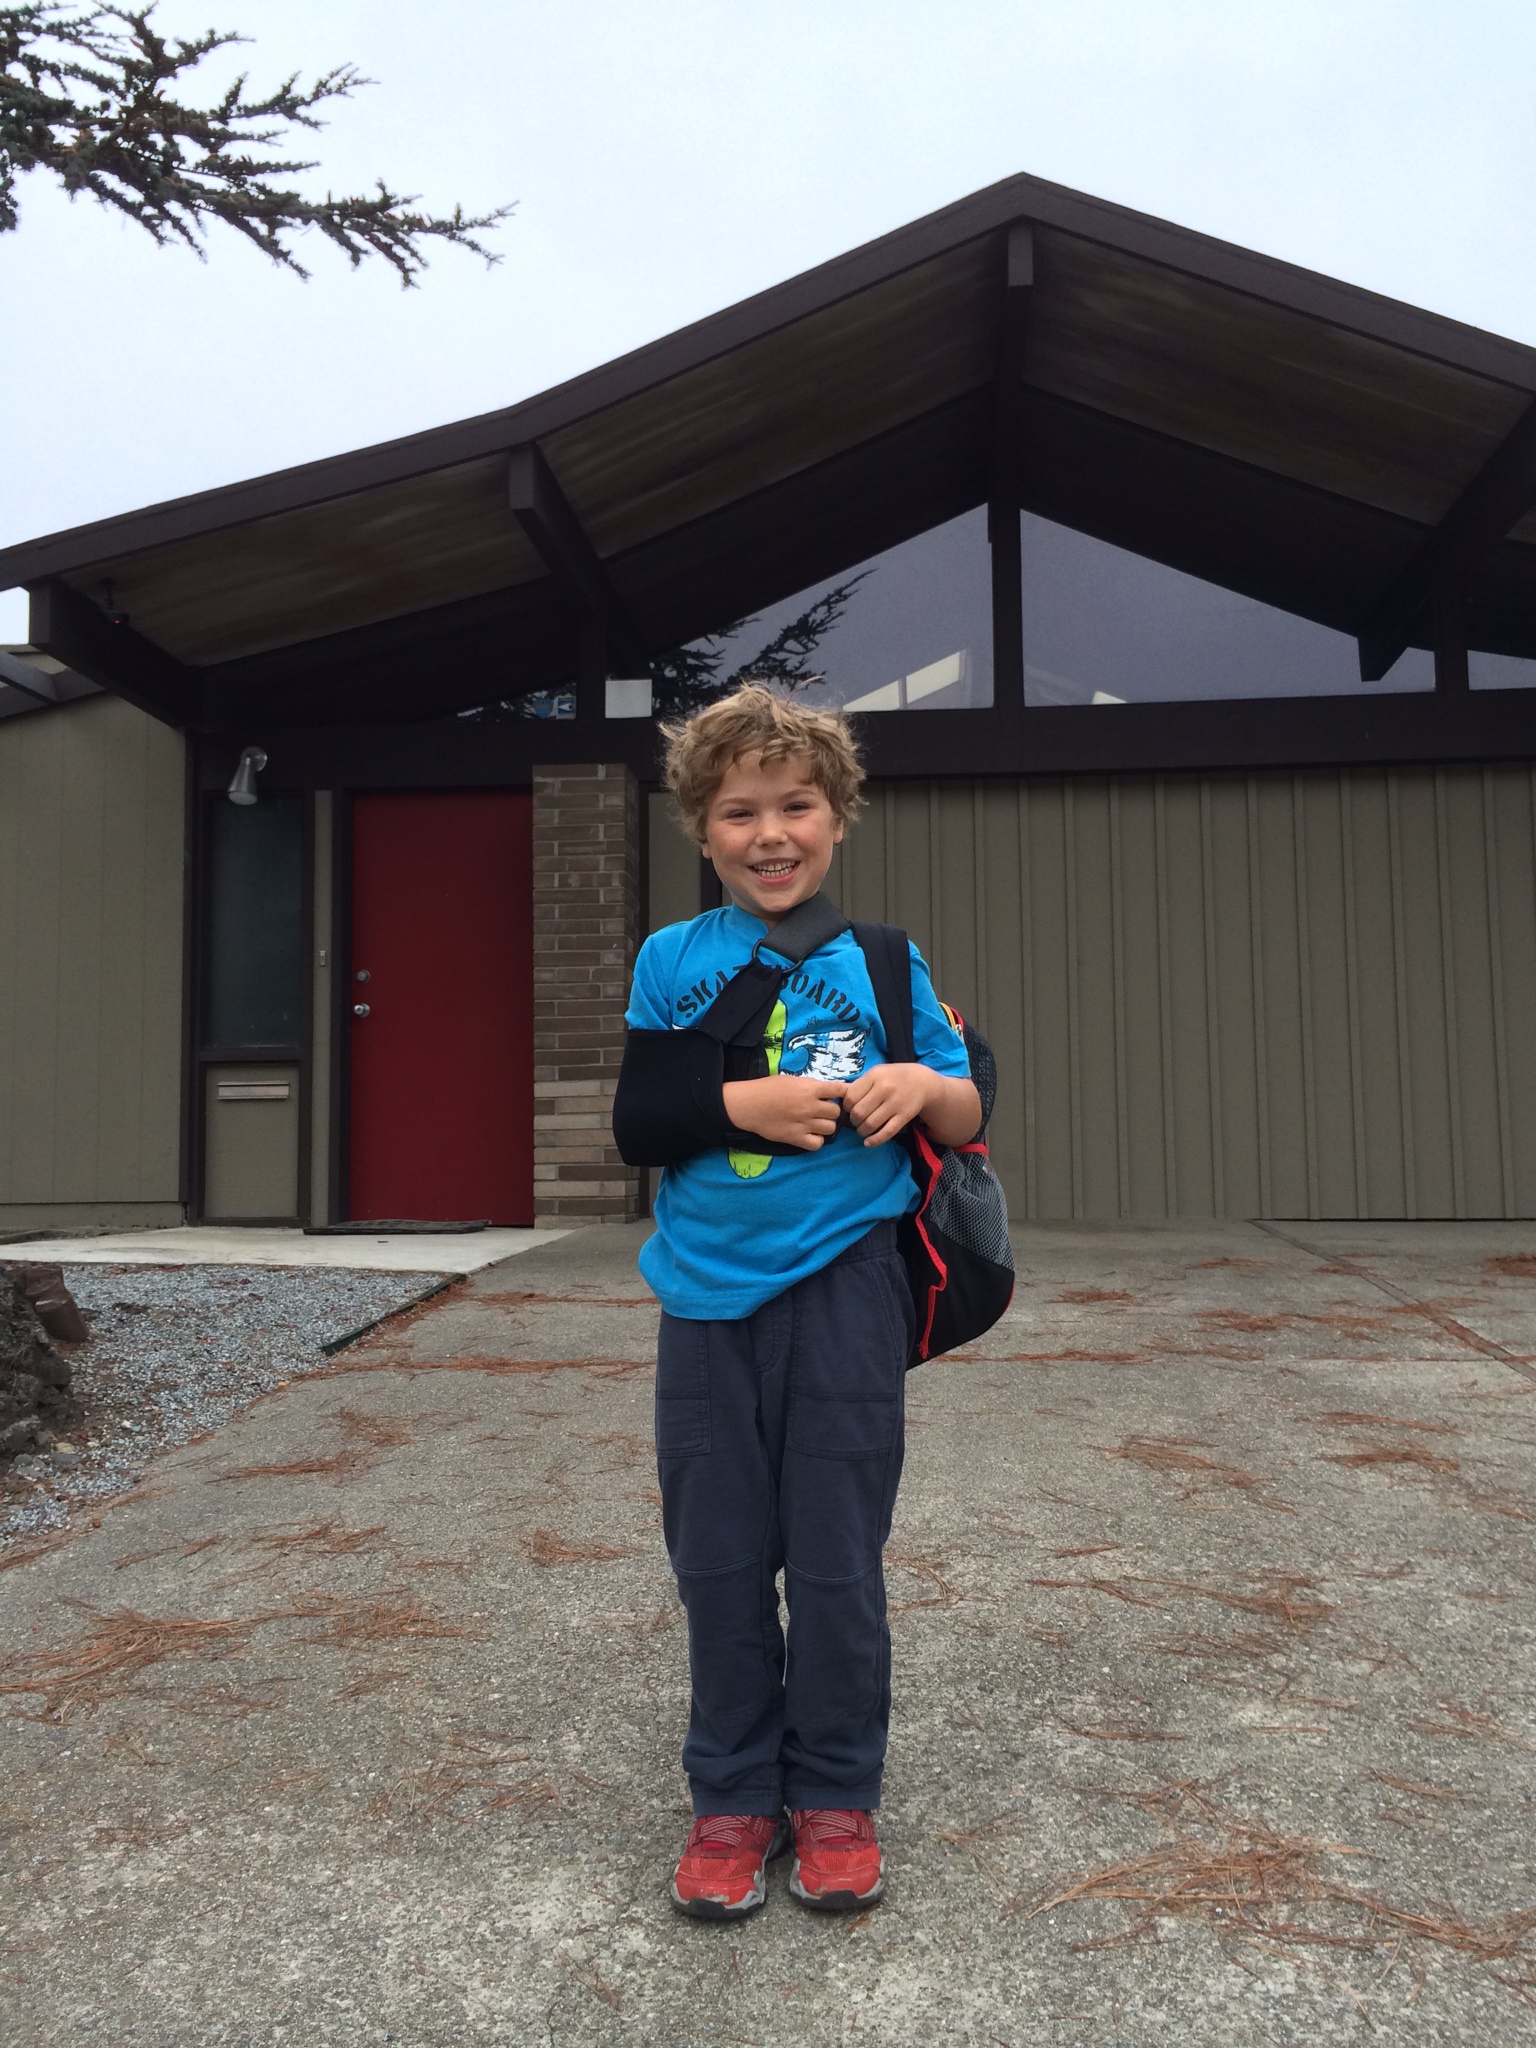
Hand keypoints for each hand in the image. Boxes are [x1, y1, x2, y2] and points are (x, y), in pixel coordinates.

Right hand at [722, 1074, 846, 1150]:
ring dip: (825, 1125)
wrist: (748, 1104)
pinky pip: (818, 1144)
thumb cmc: (768, 1088)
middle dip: (831, 1111)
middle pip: (836, 1112)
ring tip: (816, 1123)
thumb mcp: (792, 1080)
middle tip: (822, 1110)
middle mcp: (810, 1106)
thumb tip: (829, 1092)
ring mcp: (804, 1124)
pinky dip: (817, 1140)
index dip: (843, 1093)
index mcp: (810, 1089)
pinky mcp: (795, 1138)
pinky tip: (810, 1134)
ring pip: (830, 1128)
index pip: (840, 1090)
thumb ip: (811, 1086)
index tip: (839, 1096)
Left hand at [843, 1063, 933, 1146]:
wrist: (921, 1082)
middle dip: (853, 1121)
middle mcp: (885, 1089)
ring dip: (862, 1131)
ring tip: (862, 1129)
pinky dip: (874, 1140)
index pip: (850, 1097)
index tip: (849, 1109)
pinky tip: (868, 1143)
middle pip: (859, 1113)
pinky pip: (886, 1132)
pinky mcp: (904, 1116)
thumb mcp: (876, 1073)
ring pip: (870, 1124)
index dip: (846, 1107)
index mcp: (875, 1076)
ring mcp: (896, 1104)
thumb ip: (860, 1085)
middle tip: (855, 1121)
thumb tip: (839, 1099)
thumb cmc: (892, 1078)